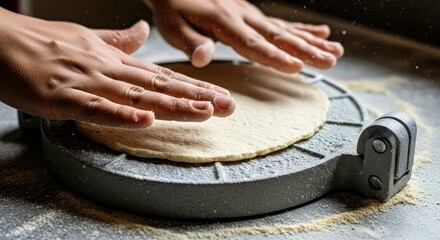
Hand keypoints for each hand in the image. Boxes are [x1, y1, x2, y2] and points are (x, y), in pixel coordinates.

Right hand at [0, 8, 234, 127]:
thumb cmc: (40, 42)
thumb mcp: (87, 38)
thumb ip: (117, 41)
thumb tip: (141, 33)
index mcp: (113, 59)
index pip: (161, 75)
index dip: (192, 86)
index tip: (219, 94)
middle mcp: (107, 70)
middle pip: (159, 85)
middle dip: (196, 96)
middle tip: (228, 105)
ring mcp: (86, 82)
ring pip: (137, 95)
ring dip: (172, 105)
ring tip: (205, 112)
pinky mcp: (61, 97)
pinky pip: (96, 109)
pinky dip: (122, 115)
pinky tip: (146, 120)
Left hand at [145, 0, 343, 71]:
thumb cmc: (173, 7)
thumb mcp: (172, 26)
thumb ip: (191, 42)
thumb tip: (204, 58)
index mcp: (223, 22)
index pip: (252, 43)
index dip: (274, 56)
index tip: (296, 67)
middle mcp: (242, 16)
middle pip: (277, 36)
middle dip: (305, 50)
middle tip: (330, 61)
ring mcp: (250, 14)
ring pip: (285, 29)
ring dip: (311, 41)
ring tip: (335, 51)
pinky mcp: (252, 14)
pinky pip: (280, 22)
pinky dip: (302, 28)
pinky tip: (321, 32)